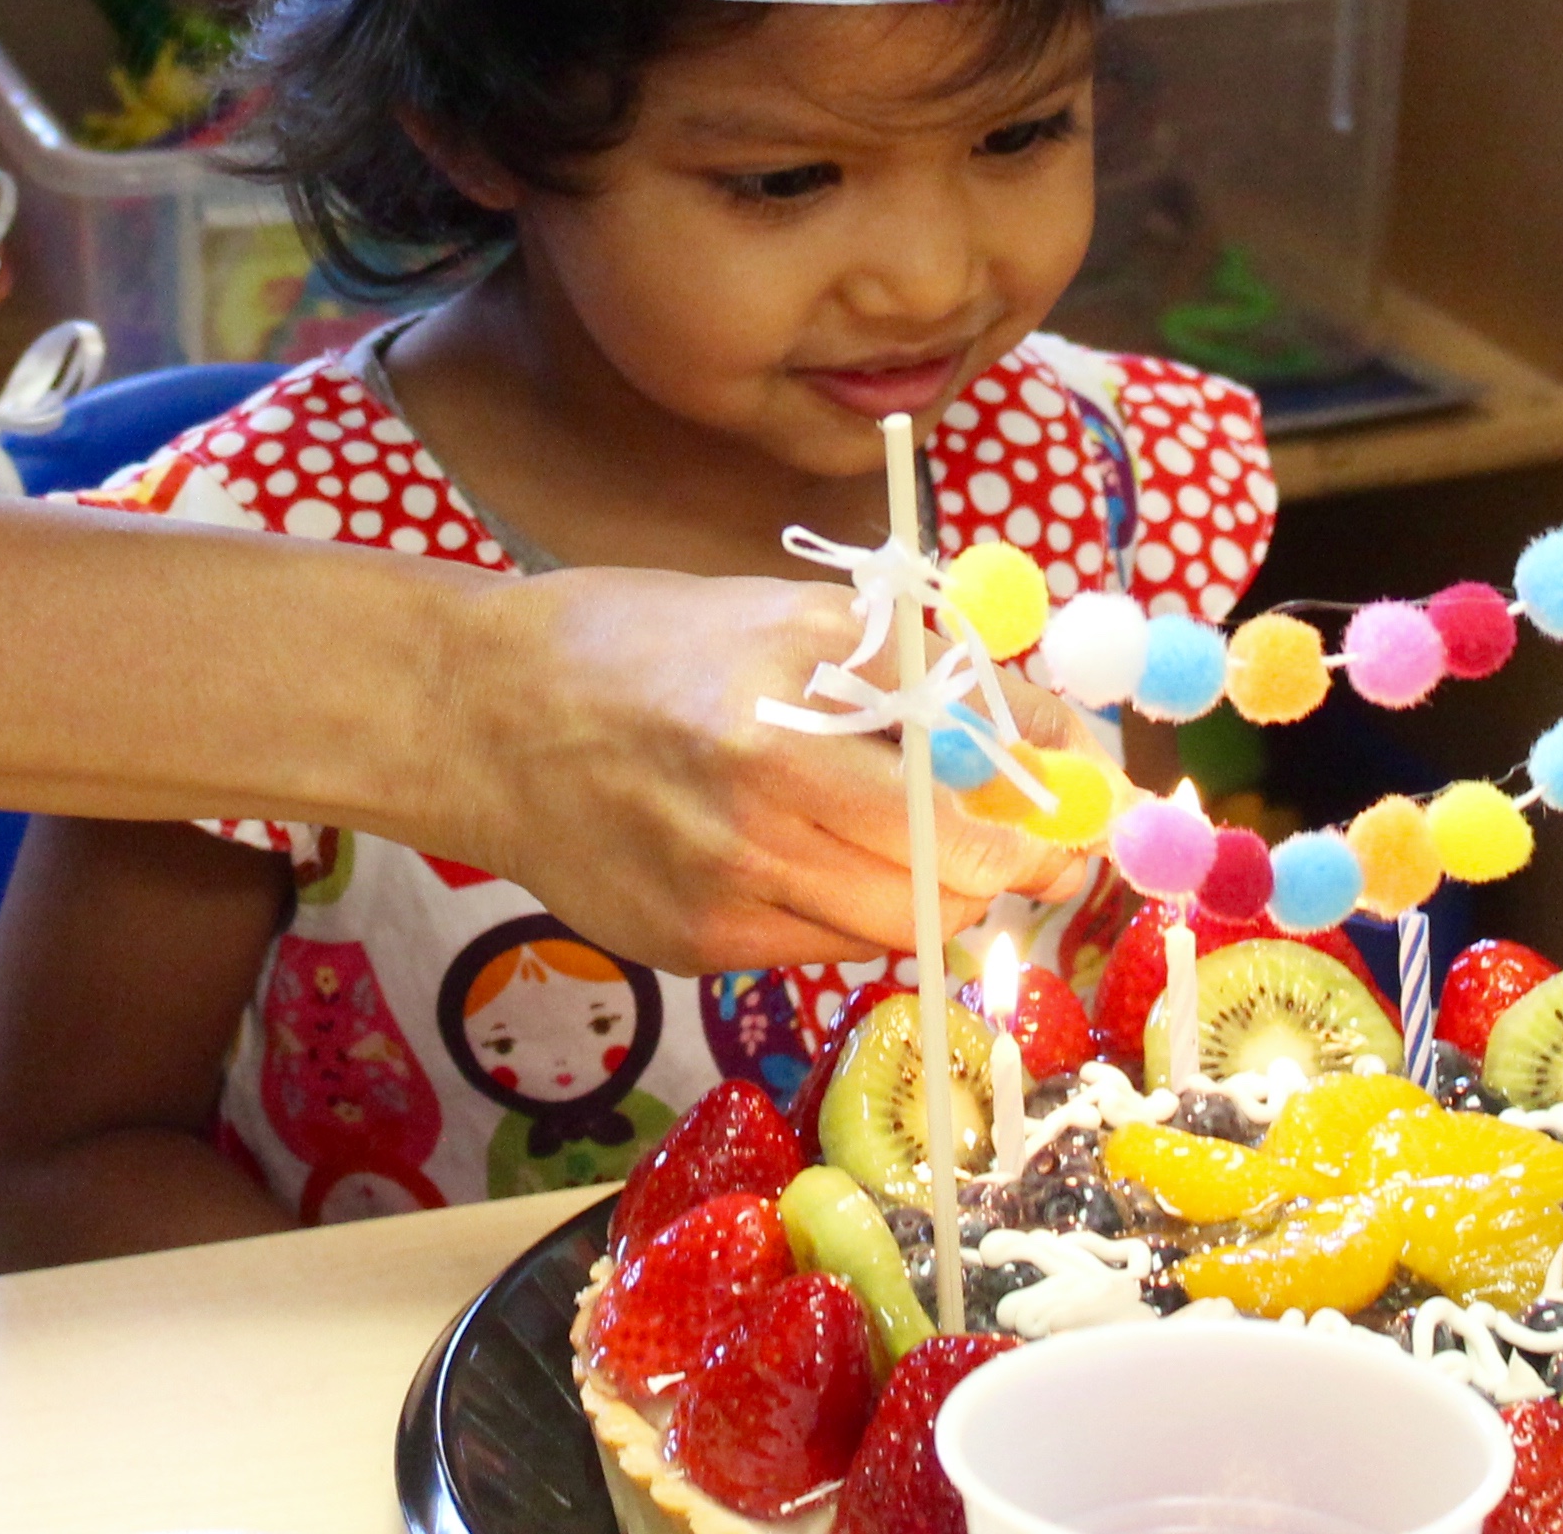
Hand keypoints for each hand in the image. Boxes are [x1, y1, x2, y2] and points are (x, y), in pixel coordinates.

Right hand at [427, 570, 1087, 975]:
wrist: (478, 716)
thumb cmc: (634, 641)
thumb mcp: (779, 612)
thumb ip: (908, 666)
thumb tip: (1038, 724)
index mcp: (781, 720)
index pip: (968, 795)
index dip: (1049, 803)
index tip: (1084, 797)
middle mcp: (756, 822)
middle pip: (952, 882)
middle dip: (1014, 862)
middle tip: (1038, 835)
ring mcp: (723, 899)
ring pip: (897, 928)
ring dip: (940, 892)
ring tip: (934, 841)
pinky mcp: (695, 950)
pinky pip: (823, 947)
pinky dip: (850, 908)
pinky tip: (820, 855)